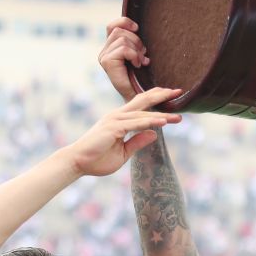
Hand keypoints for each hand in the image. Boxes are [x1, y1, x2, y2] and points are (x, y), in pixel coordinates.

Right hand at [66, 87, 181, 176]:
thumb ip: (137, 142)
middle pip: (143, 100)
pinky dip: (149, 121)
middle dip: (161, 95)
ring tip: (178, 116)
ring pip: (142, 113)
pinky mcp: (113, 128)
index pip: (141, 106)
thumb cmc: (97, 159)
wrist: (77, 162)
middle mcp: (117, 115)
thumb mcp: (123, 152)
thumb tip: (154, 134)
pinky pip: (135, 123)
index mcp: (120, 119)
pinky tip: (163, 122)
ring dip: (161, 113)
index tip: (173, 98)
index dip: (157, 100)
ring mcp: (114, 120)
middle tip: (179, 92)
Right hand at [99, 17, 149, 100]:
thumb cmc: (140, 79)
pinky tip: (137, 65)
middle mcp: (104, 52)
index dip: (124, 22)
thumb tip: (136, 26)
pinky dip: (134, 56)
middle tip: (143, 54)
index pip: (112, 26)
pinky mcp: (106, 62)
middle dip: (135, 40)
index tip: (137, 28)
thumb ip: (133, 42)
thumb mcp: (137, 55)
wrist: (137, 98)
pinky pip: (123, 49)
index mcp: (110, 48)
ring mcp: (103, 57)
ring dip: (136, 50)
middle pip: (119, 31)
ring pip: (122, 39)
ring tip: (140, 62)